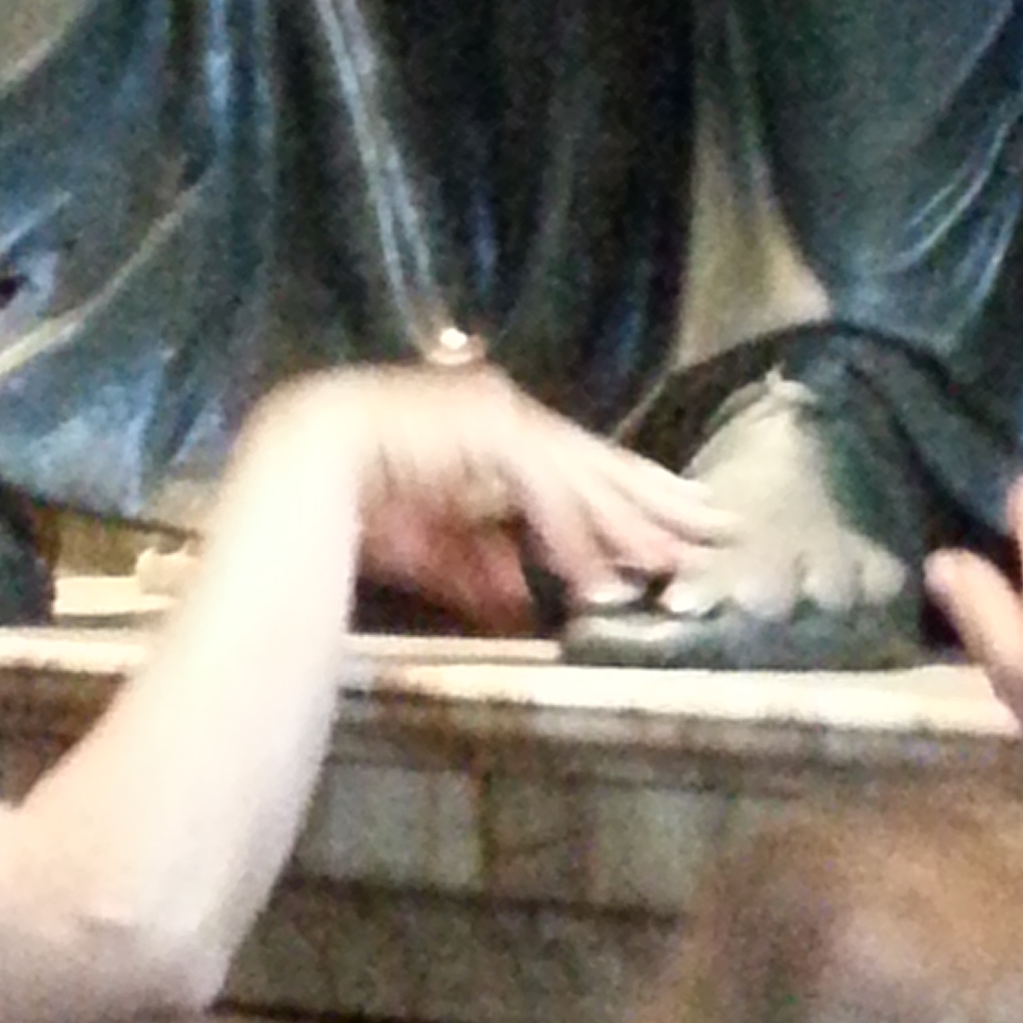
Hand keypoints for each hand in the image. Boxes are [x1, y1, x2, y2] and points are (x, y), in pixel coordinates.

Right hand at [254, 364, 733, 631]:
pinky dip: (571, 534)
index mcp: (497, 433)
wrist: (299, 472)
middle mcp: (506, 415)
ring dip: (628, 524)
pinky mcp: (487, 431)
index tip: (680, 531)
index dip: (632, 500)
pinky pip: (544, 488)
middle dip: (661, 503)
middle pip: (601, 463)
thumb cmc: (357, 506)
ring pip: (582, 475)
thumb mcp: (438, 551)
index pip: (580, 466)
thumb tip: (526, 607)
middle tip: (723, 529)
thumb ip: (483, 573)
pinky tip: (598, 575)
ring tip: (674, 564)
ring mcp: (498, 417)